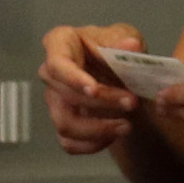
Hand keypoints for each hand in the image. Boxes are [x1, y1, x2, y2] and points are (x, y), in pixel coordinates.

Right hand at [39, 21, 151, 155]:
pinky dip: (93, 144)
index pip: (57, 62)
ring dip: (98, 129)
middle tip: (132, 102)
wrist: (124, 74)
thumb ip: (126, 43)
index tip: (93, 90)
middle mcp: (51, 72)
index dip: (72, 78)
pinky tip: (114, 135)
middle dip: (101, 103)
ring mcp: (54, 100)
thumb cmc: (116, 49)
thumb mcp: (126, 38)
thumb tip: (130, 46)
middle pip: (67, 95)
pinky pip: (69, 143)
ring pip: (65, 123)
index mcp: (60, 43)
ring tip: (127, 126)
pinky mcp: (62, 122)